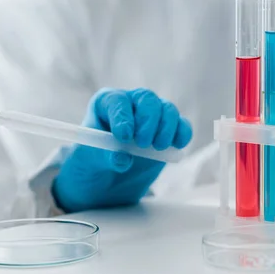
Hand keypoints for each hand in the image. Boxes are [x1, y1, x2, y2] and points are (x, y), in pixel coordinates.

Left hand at [52, 88, 191, 211]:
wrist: (107, 174)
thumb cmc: (94, 158)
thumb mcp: (92, 158)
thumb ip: (105, 156)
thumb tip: (122, 160)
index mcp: (106, 103)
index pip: (117, 101)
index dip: (122, 116)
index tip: (124, 136)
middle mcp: (131, 102)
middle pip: (147, 99)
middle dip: (148, 121)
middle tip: (143, 143)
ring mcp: (152, 114)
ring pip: (167, 109)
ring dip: (166, 128)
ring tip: (158, 147)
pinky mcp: (167, 129)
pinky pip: (181, 124)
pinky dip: (182, 133)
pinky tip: (177, 145)